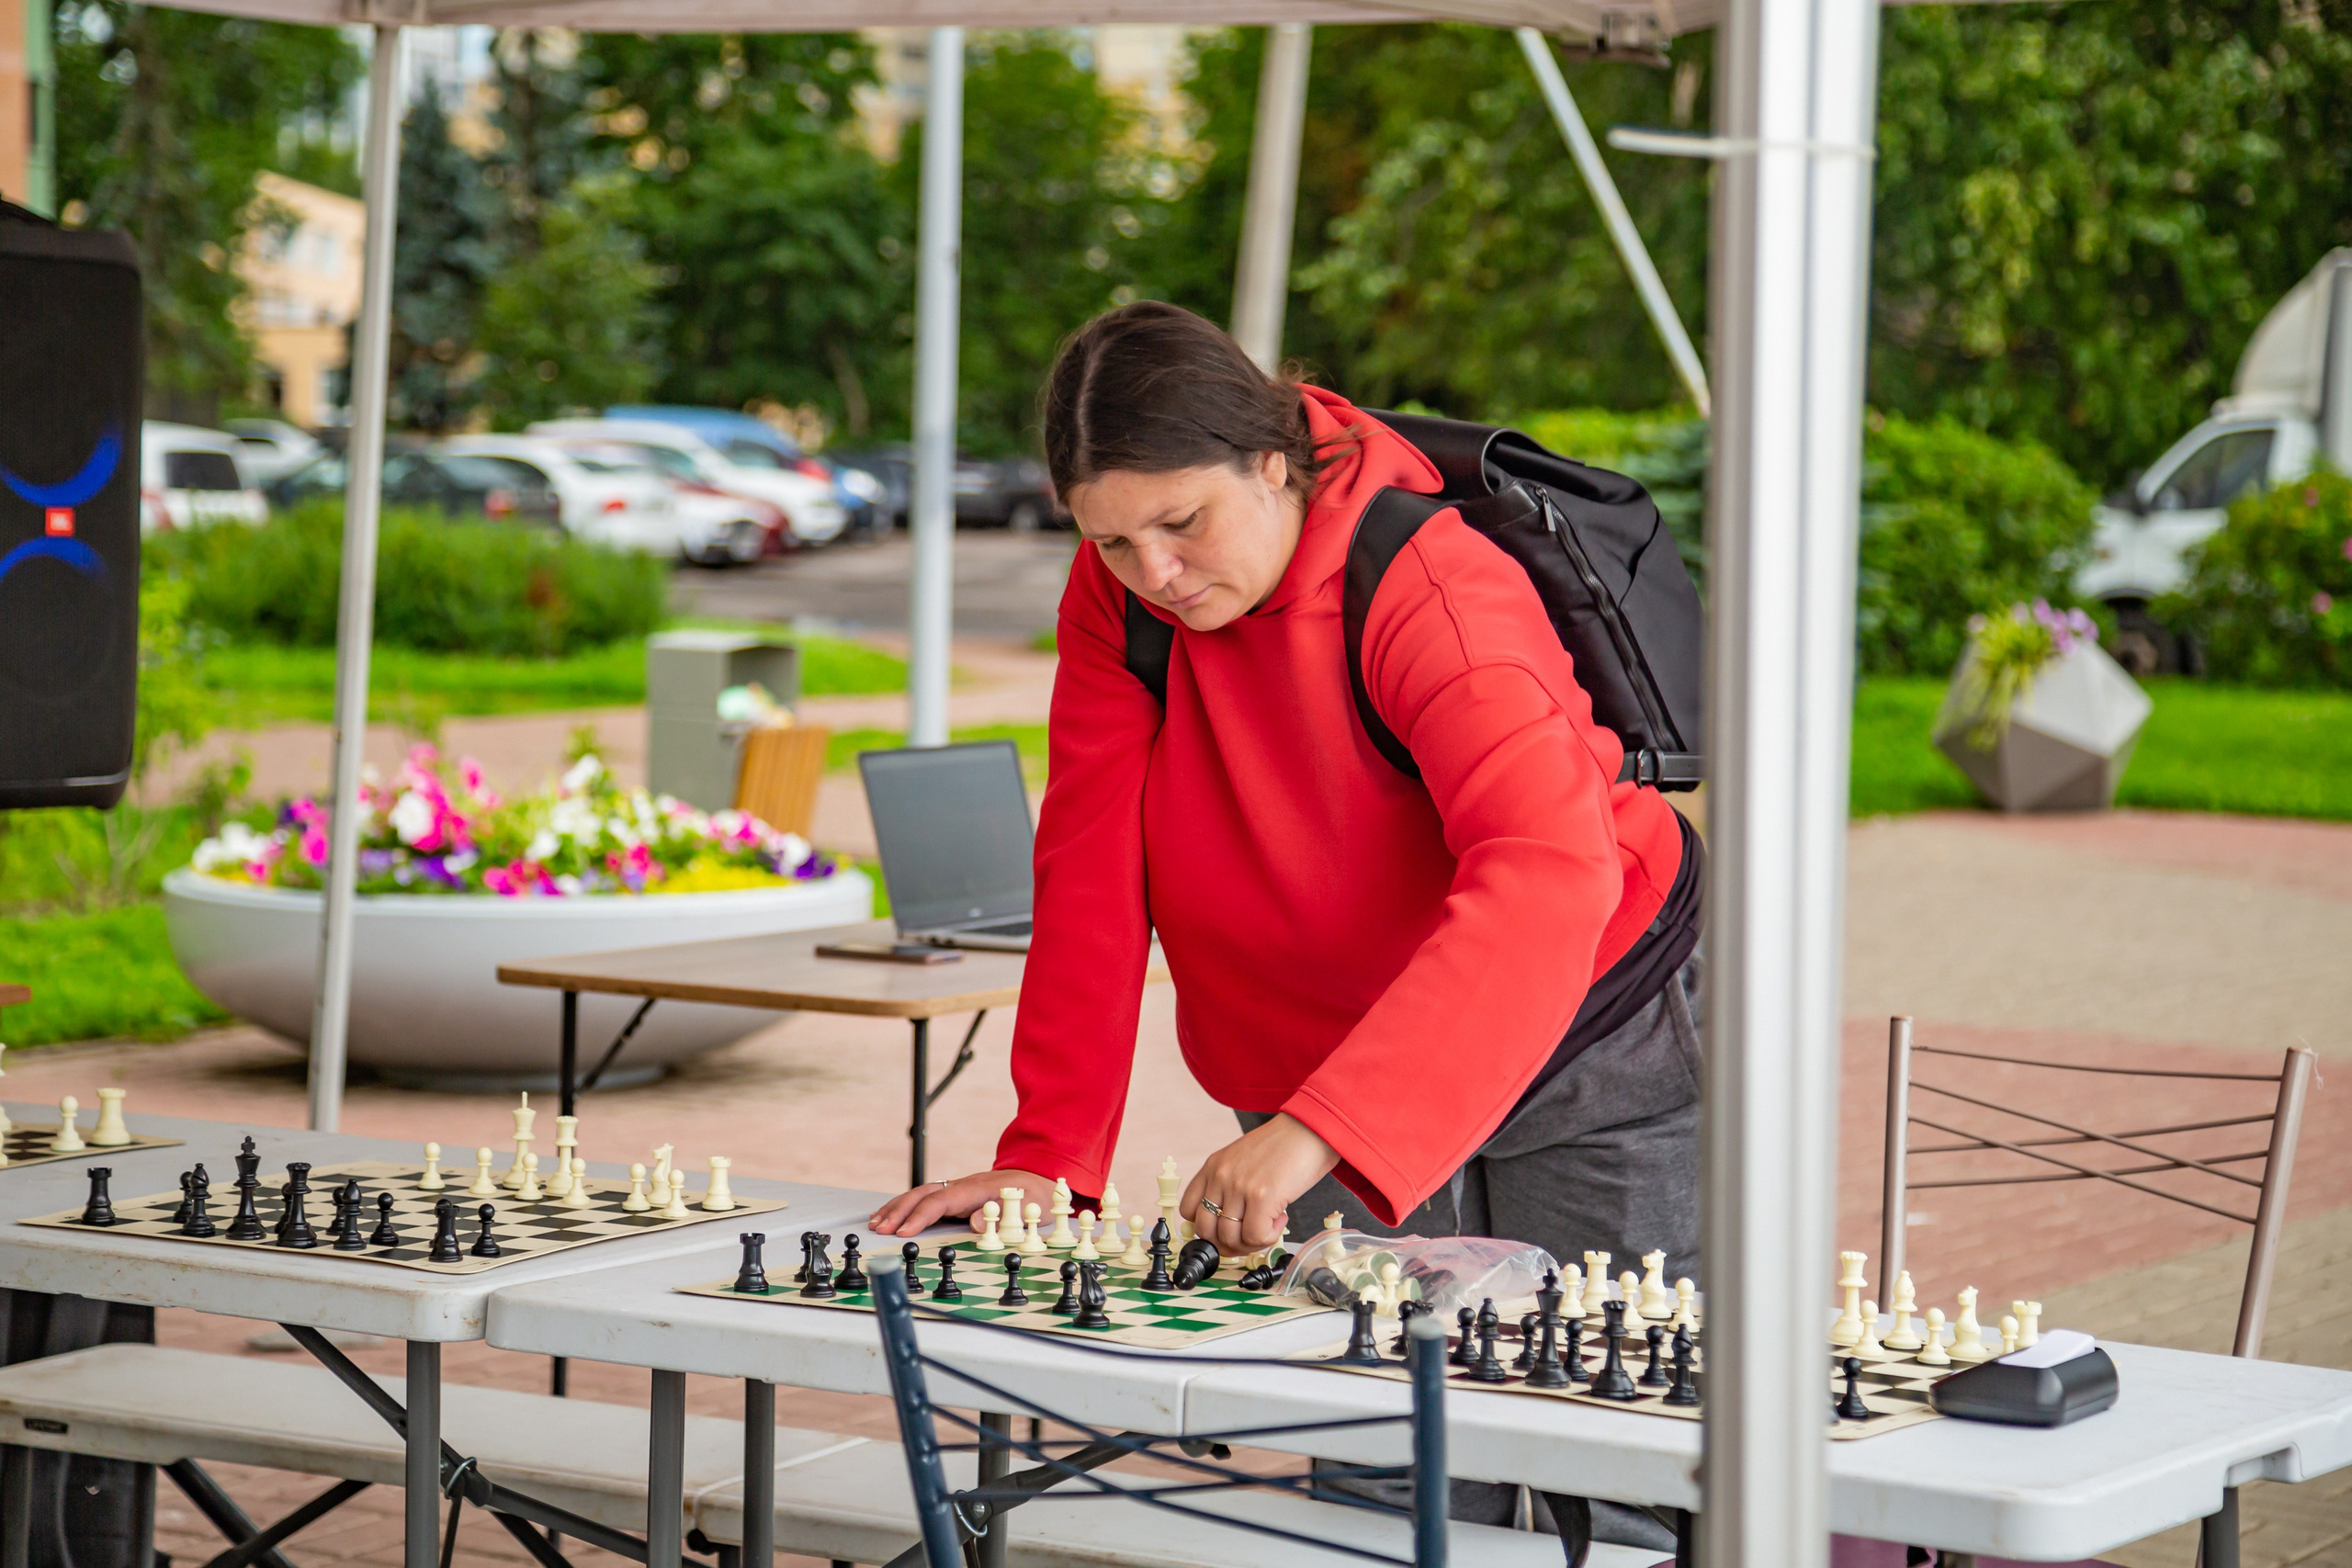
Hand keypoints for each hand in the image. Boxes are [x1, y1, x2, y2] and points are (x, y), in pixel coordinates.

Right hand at [868, 1168, 1056, 1238]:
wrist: (1037, 1178)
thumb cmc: (1032, 1195)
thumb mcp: (1026, 1207)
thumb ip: (1001, 1216)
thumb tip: (972, 1224)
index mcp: (976, 1190)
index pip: (941, 1201)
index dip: (920, 1217)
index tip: (903, 1232)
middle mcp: (961, 1186)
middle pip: (922, 1194)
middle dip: (898, 1212)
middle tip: (879, 1229)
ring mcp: (955, 1189)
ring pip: (919, 1194)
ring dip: (896, 1208)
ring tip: (875, 1223)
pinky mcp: (953, 1195)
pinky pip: (923, 1198)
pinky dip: (904, 1206)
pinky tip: (890, 1215)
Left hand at [1180, 1113, 1339, 1254]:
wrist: (1311, 1128)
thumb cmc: (1284, 1146)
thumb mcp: (1243, 1159)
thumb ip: (1230, 1185)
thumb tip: (1227, 1224)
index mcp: (1213, 1166)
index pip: (1188, 1210)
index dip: (1207, 1227)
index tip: (1225, 1229)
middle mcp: (1220, 1176)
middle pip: (1206, 1231)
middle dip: (1227, 1244)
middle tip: (1249, 1238)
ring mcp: (1239, 1187)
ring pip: (1230, 1239)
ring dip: (1251, 1242)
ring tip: (1269, 1225)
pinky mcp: (1262, 1197)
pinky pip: (1255, 1237)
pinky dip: (1269, 1237)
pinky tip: (1281, 1219)